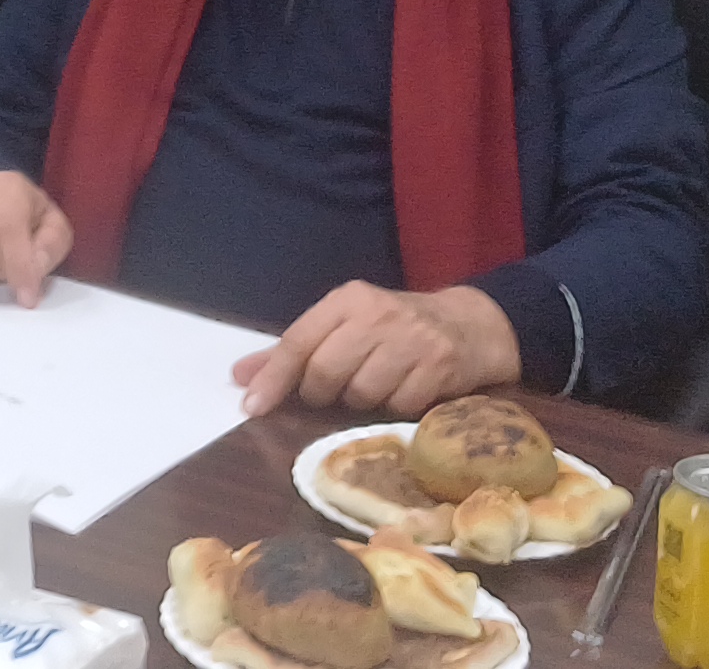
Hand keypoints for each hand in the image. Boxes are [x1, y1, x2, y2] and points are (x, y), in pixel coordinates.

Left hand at [232, 283, 522, 417]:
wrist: (470, 324)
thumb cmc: (393, 328)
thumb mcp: (344, 326)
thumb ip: (293, 351)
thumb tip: (239, 377)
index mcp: (348, 299)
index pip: (299, 340)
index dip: (273, 378)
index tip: (252, 407)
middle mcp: (379, 314)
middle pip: (325, 372)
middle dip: (321, 394)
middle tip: (334, 393)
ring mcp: (413, 340)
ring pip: (362, 394)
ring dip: (361, 401)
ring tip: (375, 386)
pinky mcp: (440, 367)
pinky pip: (399, 406)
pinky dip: (396, 408)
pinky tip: (405, 390)